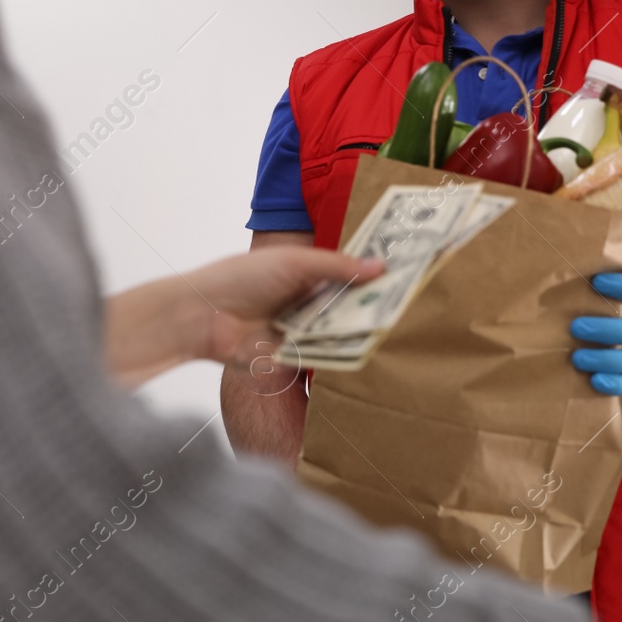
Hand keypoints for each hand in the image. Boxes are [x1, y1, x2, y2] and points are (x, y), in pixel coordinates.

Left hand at [104, 247, 382, 387]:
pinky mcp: (296, 358)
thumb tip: (381, 266)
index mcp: (306, 273)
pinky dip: (347, 355)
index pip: (348, 272)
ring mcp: (303, 331)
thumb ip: (337, 266)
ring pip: (342, 331)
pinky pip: (327, 357)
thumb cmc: (241, 277)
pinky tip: (379, 353)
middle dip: (376, 305)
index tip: (409, 273)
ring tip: (409, 328)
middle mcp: (307, 302)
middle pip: (349, 304)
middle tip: (418, 304)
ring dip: (365, 331)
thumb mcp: (294, 263)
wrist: (203, 318)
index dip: (374, 274)